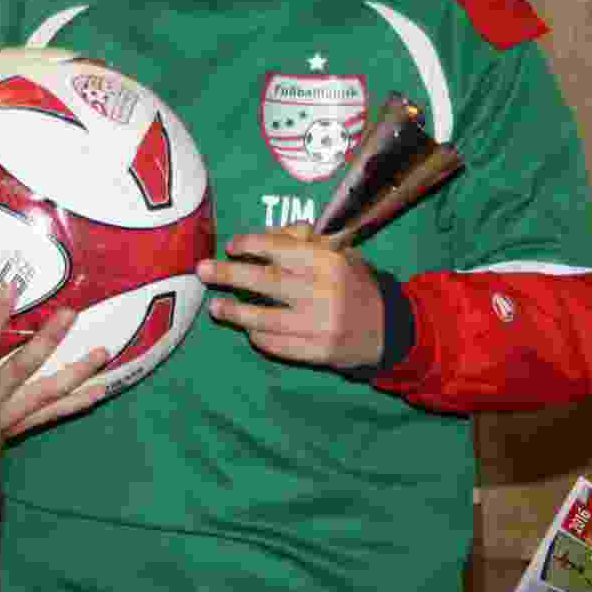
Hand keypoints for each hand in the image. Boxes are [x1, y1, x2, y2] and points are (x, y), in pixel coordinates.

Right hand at [0, 280, 109, 438]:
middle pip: (20, 366)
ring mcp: (2, 415)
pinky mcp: (13, 428)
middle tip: (71, 313)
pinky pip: (49, 414)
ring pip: (44, 391)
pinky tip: (100, 390)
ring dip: (75, 371)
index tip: (11, 288)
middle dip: (46, 340)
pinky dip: (75, 403)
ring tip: (104, 352)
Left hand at [197, 223, 385, 368]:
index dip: (252, 245)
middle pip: (266, 282)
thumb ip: (304, 242)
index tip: (231, 245)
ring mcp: (319, 327)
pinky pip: (276, 345)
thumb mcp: (340, 253)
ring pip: (265, 319)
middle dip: (229, 276)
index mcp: (330, 263)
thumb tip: (263, 237)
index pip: (282, 249)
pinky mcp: (316, 354)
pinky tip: (248, 329)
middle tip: (202, 270)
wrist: (388, 330)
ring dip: (235, 312)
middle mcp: (323, 293)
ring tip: (215, 307)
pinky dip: (258, 336)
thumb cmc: (356, 284)